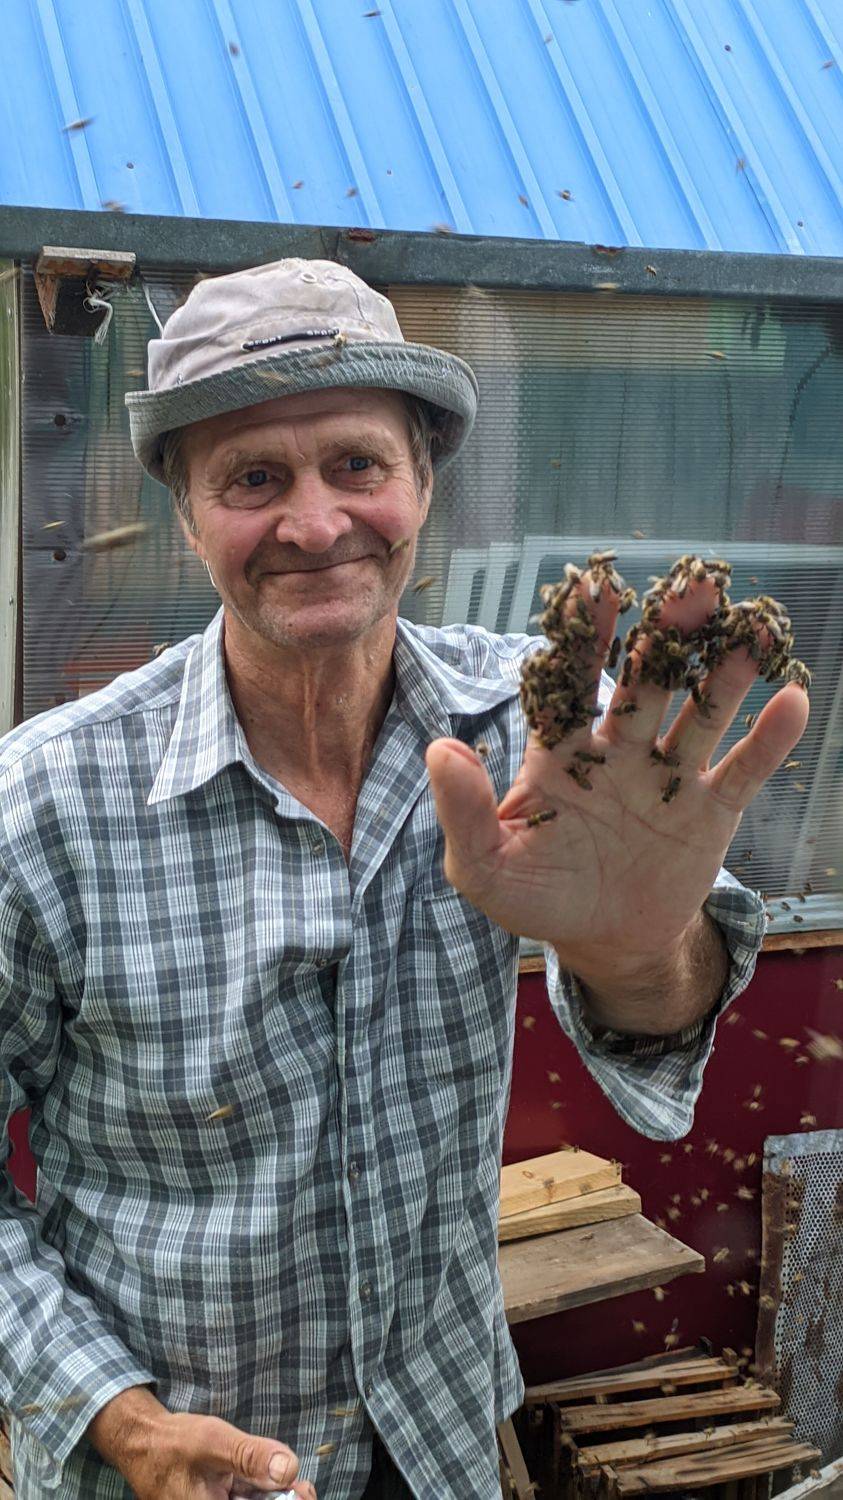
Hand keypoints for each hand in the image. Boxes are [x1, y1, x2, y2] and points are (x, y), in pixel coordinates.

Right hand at [86, 1386, 315, 1499]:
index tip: (304, 1492)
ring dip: (276, 1497)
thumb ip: (250, 1456)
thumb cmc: (174, 1444)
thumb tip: (289, 1469)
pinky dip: (263, 1492)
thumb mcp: (214, 1442)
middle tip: (306, 1488)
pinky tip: (280, 1482)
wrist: (143, 1442)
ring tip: (302, 1487)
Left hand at [425, 555, 808, 984]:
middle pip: (647, 682)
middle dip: (667, 637)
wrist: (602, 942)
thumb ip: (462, 810)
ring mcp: (669, 776)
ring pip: (702, 713)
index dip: (582, 637)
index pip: (571, 682)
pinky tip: (792, 700)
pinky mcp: (710, 811)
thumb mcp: (483, 865)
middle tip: (692, 589)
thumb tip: (440, 749)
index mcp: (562, 752)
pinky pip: (743, 770)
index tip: (592, 589)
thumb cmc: (536, 895)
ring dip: (727, 674)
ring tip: (754, 629)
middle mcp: (619, 749)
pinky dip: (770, 739)